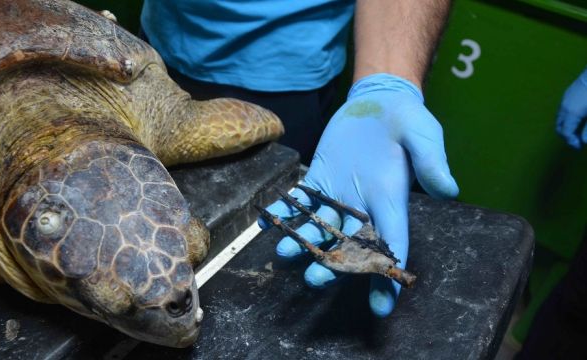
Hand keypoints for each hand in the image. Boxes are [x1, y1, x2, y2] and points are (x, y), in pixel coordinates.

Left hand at [259, 73, 457, 316]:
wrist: (380, 102)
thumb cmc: (407, 119)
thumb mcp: (424, 134)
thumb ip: (432, 161)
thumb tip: (449, 190)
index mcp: (390, 200)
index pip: (391, 244)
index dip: (387, 275)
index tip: (382, 305)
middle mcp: (363, 205)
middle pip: (348, 243)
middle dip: (333, 264)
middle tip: (314, 279)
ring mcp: (338, 194)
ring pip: (319, 227)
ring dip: (302, 241)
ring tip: (285, 253)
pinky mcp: (319, 178)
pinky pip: (300, 200)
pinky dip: (284, 210)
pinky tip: (267, 221)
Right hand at [556, 68, 586, 148]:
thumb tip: (583, 141)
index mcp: (571, 113)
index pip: (565, 132)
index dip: (571, 141)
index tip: (579, 146)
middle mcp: (564, 107)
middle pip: (558, 126)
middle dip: (566, 135)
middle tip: (576, 140)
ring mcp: (565, 99)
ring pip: (560, 118)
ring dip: (566, 126)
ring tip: (577, 129)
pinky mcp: (568, 94)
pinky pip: (563, 110)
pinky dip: (567, 118)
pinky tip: (578, 117)